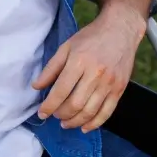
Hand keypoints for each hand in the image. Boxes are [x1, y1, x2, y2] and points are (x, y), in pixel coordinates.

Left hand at [32, 3, 144, 132]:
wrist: (120, 30)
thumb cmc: (90, 37)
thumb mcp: (66, 46)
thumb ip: (51, 68)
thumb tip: (36, 87)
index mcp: (79, 61)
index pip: (61, 90)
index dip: (49, 105)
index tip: (41, 113)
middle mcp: (95, 74)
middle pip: (75, 104)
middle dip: (61, 115)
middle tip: (54, 116)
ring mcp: (109, 83)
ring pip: (90, 112)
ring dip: (75, 122)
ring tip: (65, 123)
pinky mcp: (120, 89)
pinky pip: (107, 113)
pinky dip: (94, 124)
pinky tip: (84, 126)